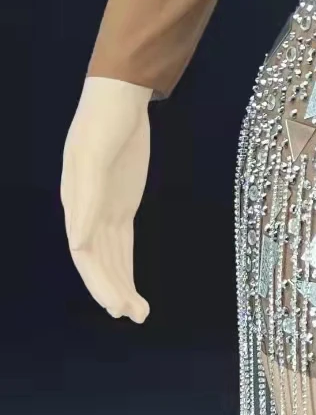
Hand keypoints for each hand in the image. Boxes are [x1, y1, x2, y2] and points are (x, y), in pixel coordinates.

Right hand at [61, 75, 153, 320]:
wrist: (118, 100)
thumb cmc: (103, 123)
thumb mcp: (94, 155)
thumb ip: (87, 198)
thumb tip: (78, 240)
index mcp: (77, 204)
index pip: (85, 253)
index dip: (98, 280)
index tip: (115, 303)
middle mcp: (87, 213)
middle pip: (97, 262)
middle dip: (111, 289)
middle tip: (131, 314)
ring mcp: (104, 210)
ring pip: (111, 258)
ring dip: (122, 286)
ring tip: (139, 314)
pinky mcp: (121, 206)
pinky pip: (122, 245)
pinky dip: (127, 268)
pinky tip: (133, 289)